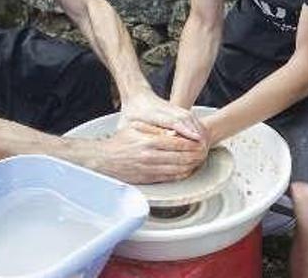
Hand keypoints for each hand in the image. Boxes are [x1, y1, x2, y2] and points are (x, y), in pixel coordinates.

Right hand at [94, 122, 208, 183]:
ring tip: (199, 161)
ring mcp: (149, 169)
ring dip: (191, 166)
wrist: (103, 160)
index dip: (192, 142)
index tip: (200, 141)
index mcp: (149, 141)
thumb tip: (173, 131)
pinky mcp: (147, 179)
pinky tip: (187, 171)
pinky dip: (181, 175)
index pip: (177, 143)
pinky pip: (169, 178)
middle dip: (195, 155)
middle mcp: (150, 156)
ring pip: (177, 169)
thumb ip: (155, 129)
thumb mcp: (136, 128)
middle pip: (181, 157)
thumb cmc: (119, 143)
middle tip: (204, 152)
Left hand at [119, 91, 206, 141]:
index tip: (194, 137)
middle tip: (203, 144)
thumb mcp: (126, 124)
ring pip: (188, 116)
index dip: (184, 129)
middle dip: (195, 131)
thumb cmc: (131, 113)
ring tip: (204, 142)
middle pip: (184, 118)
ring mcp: (171, 108)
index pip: (171, 120)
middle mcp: (164, 109)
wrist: (136, 95)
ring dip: (197, 128)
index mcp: (151, 113)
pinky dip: (195, 125)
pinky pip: (188, 116)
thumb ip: (132, 136)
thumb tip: (135, 148)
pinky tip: (200, 135)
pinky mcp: (175, 109)